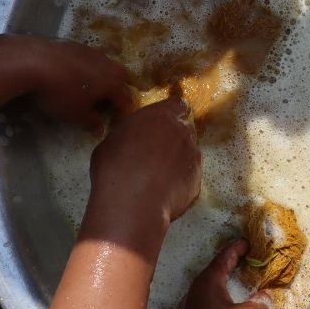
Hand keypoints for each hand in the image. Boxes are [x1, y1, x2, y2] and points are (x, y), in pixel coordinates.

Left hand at [13, 34, 134, 132]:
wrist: (33, 61)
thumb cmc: (61, 93)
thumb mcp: (76, 116)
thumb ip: (91, 122)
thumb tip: (99, 126)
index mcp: (114, 82)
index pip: (126, 101)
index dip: (121, 115)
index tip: (113, 126)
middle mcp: (108, 64)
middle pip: (118, 81)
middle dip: (114, 94)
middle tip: (103, 107)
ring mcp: (91, 52)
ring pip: (103, 69)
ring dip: (99, 81)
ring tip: (86, 92)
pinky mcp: (74, 45)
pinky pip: (86, 61)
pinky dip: (84, 71)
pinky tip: (70, 78)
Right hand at [89, 97, 201, 231]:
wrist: (133, 203)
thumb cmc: (114, 167)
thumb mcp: (112, 140)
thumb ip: (130, 132)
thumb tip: (132, 137)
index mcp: (161, 116)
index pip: (177, 105)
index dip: (172, 113)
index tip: (164, 123)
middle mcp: (183, 132)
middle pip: (184, 130)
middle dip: (173, 138)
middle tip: (155, 153)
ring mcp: (193, 156)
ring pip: (188, 152)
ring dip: (177, 159)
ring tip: (158, 176)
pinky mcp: (197, 179)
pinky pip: (190, 174)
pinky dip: (180, 179)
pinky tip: (164, 189)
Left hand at [166, 240, 271, 308]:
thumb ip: (260, 303)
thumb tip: (265, 297)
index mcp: (207, 282)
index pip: (223, 258)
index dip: (236, 248)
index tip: (247, 242)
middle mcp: (196, 291)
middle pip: (215, 270)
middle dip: (231, 262)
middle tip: (246, 256)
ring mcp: (192, 308)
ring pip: (211, 287)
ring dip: (226, 280)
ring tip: (240, 278)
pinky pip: (209, 300)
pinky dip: (222, 295)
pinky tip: (230, 304)